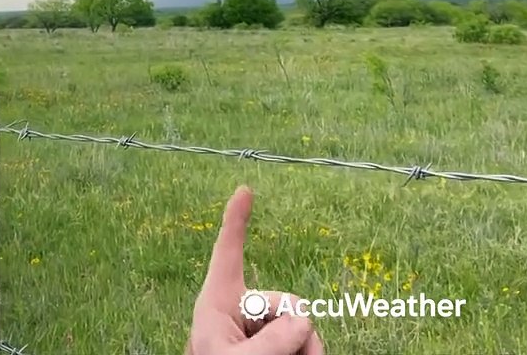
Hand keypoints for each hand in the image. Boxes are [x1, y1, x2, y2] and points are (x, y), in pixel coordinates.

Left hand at [185, 186, 324, 353]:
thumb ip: (271, 339)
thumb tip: (304, 320)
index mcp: (218, 303)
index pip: (229, 252)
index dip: (236, 219)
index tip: (244, 188)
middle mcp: (240, 311)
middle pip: (287, 301)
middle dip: (297, 329)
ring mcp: (258, 330)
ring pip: (302, 325)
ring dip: (306, 348)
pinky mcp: (273, 346)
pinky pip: (304, 339)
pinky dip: (308, 352)